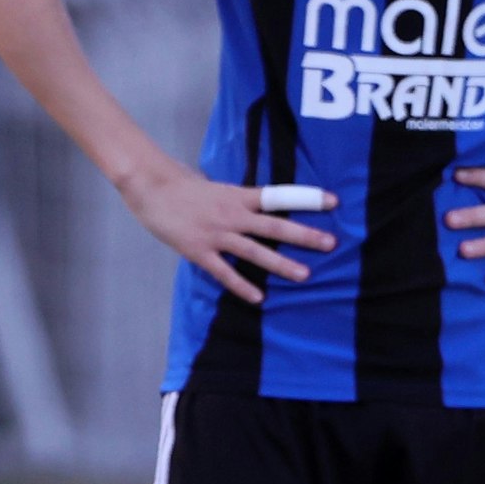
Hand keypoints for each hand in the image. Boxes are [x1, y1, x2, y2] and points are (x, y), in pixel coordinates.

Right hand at [119, 165, 337, 303]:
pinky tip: (258, 298)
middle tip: (330, 244)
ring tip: (305, 275)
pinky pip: (224, 272)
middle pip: (275, 226)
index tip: (333, 201)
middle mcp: (232, 215)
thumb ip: (238, 200)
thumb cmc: (182, 185)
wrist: (151, 187)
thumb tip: (257, 205)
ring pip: (255, 251)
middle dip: (304, 236)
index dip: (307, 198)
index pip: (279, 196)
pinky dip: (241, 285)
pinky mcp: (199, 250)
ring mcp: (216, 234)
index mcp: (238, 196)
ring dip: (281, 264)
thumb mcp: (217, 187)